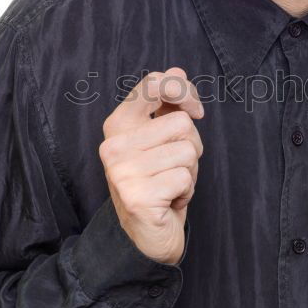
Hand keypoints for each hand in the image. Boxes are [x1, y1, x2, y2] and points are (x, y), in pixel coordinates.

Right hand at [99, 67, 203, 264]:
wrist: (144, 236)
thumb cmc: (157, 181)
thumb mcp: (160, 139)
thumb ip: (166, 105)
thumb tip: (176, 71)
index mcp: (117, 125)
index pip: (154, 83)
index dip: (183, 91)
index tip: (194, 109)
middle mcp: (113, 145)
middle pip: (182, 123)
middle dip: (191, 146)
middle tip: (173, 167)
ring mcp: (122, 172)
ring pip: (187, 151)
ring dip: (189, 171)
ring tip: (170, 184)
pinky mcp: (138, 197)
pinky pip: (186, 178)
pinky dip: (186, 192)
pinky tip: (169, 202)